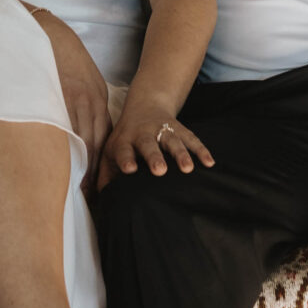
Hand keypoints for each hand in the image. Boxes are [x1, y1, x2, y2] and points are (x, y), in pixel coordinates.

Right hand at [27, 6, 112, 189]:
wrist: (45, 30)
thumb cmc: (59, 55)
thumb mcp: (79, 79)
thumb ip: (82, 104)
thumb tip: (77, 134)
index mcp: (96, 98)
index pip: (103, 138)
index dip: (102, 164)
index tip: (99, 187)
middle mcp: (91, 100)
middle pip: (97, 143)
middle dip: (95, 171)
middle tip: (92, 198)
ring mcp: (75, 98)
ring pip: (83, 138)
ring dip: (82, 165)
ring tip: (78, 191)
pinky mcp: (59, 94)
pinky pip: (64, 126)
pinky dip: (65, 147)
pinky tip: (61, 166)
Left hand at [98, 94, 214, 189]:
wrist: (145, 105)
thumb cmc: (126, 139)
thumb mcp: (111, 152)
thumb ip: (105, 176)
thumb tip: (98, 202)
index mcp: (124, 141)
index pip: (123, 150)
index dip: (126, 159)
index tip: (129, 169)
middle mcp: (143, 133)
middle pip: (148, 144)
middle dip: (154, 156)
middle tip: (160, 170)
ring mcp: (163, 129)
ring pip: (172, 140)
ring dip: (180, 153)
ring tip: (187, 169)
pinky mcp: (179, 128)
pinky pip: (191, 139)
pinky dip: (201, 150)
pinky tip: (209, 163)